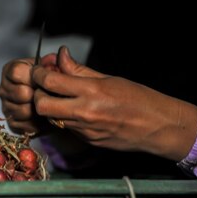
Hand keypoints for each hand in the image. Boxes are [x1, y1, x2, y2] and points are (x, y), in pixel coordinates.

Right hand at [0, 55, 56, 134]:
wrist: (55, 104)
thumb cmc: (52, 84)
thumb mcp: (57, 69)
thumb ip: (58, 62)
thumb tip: (62, 54)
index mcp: (11, 70)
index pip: (16, 71)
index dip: (33, 76)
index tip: (43, 79)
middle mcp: (5, 88)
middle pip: (20, 92)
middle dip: (37, 94)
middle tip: (47, 94)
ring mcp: (6, 106)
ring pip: (22, 110)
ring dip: (37, 109)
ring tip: (46, 105)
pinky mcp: (12, 123)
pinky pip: (23, 125)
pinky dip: (36, 122)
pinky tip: (42, 117)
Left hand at [32, 46, 196, 160]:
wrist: (158, 127)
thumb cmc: (138, 98)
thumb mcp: (109, 78)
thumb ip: (79, 70)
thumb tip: (60, 56)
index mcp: (91, 90)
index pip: (49, 81)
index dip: (38, 74)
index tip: (39, 70)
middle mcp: (85, 111)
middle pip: (41, 105)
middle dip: (37, 95)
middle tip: (45, 87)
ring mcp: (84, 129)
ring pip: (51, 118)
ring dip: (49, 107)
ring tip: (60, 98)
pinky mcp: (86, 141)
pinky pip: (65, 128)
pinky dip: (64, 118)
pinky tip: (76, 111)